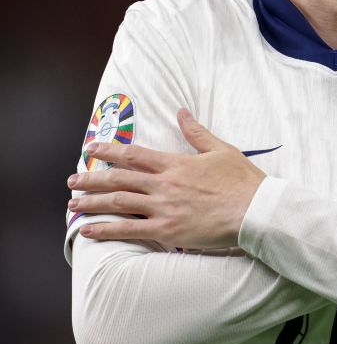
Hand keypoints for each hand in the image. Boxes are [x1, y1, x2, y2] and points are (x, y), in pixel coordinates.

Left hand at [67, 109, 265, 248]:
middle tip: (72, 181)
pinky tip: (88, 231)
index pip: (133, 154)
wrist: (257, 210)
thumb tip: (181, 112)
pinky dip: (106, 230)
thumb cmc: (242, 181)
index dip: (109, 150)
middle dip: (91, 178)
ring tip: (73, 204)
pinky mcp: (168, 231)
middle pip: (118, 179)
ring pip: (118, 203)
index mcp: (175, 163)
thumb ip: (196, 132)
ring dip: (92, 202)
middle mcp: (163, 184)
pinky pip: (130, 230)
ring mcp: (163, 208)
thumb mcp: (220, 149)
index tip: (91, 147)